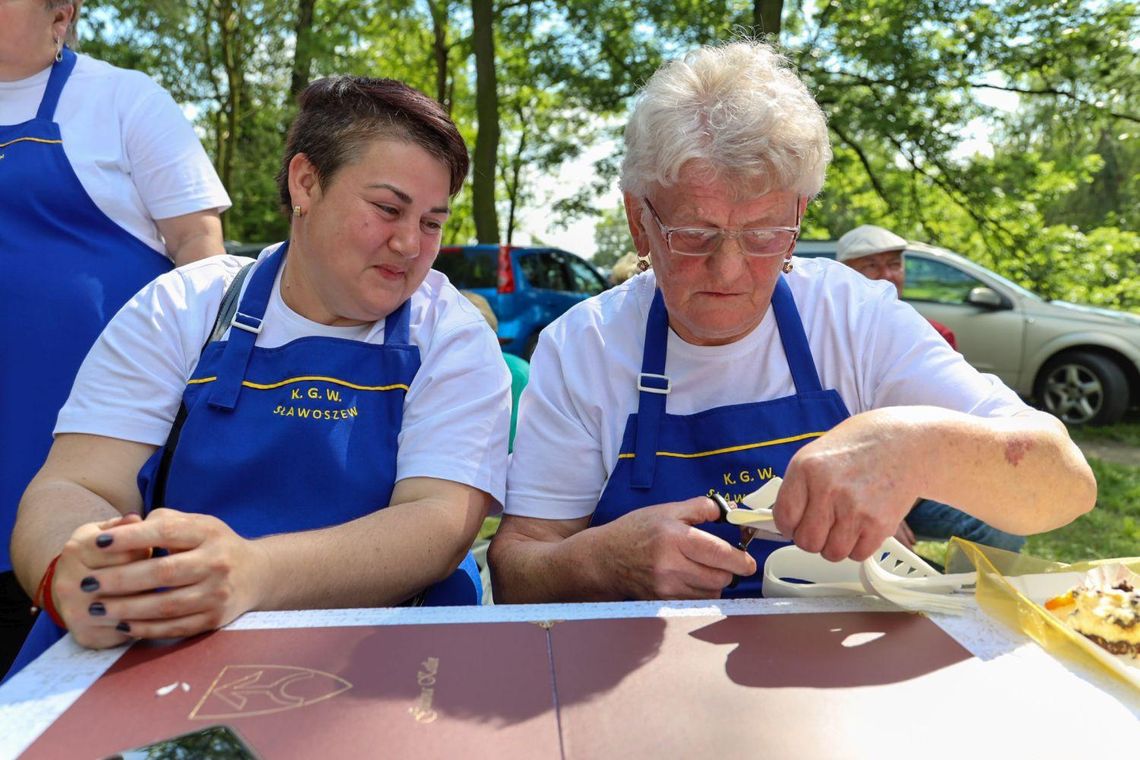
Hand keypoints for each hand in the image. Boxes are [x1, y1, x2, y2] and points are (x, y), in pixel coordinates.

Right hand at [52, 513, 149, 648]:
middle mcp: (70, 583)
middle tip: (164, 573)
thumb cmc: (95, 555)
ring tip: (162, 592)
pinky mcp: (86, 636)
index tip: (153, 549)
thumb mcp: (102, 532)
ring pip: (130, 607)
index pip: (127, 550)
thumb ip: (121, 525)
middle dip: (151, 576)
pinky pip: (127, 630)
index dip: (146, 550)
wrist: (70, 589)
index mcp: (76, 550)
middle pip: (129, 580)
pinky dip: (144, 623)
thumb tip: (135, 518)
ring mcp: (76, 612)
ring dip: (151, 601)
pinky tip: (152, 614)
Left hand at [65, 508, 270, 641]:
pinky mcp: (214, 619)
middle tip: (88, 582)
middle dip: (120, 579)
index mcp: (208, 532)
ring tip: (96, 608)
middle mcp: (216, 562)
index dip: (131, 537)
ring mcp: (217, 593)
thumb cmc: (215, 545)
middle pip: (163, 573)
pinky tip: (122, 624)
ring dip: (126, 609)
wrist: (257, 574)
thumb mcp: (199, 523)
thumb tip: (125, 529)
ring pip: (166, 605)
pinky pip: (174, 627)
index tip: (99, 543)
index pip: (166, 532)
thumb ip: (164, 521)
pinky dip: (146, 628)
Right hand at [600, 497, 755, 599]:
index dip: (740, 560)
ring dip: (715, 583)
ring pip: (711, 593)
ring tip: (703, 568)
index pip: (718, 553)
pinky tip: (692, 579)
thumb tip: (729, 512)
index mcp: (674, 539)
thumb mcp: (666, 510)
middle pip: (720, 578)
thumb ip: (700, 507)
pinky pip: (697, 602)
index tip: (748, 561)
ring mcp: (667, 588)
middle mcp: (672, 567)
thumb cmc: (634, 532)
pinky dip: (701, 592)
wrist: (603, 559)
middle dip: (729, 570)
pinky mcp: (664, 602)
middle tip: (725, 561)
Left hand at [773, 416, 919, 562]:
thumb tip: (782, 523)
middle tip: (824, 525)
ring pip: (832, 553)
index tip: (797, 524)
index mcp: (805, 468)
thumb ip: (798, 488)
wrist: (904, 443)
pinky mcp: (879, 524)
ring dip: (837, 544)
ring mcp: (854, 508)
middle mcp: (827, 488)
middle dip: (814, 538)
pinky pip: (858, 554)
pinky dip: (859, 546)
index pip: (784, 518)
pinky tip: (863, 524)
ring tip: (846, 522)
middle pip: (807, 542)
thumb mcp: (816, 456)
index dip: (789, 526)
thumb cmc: (857, 449)